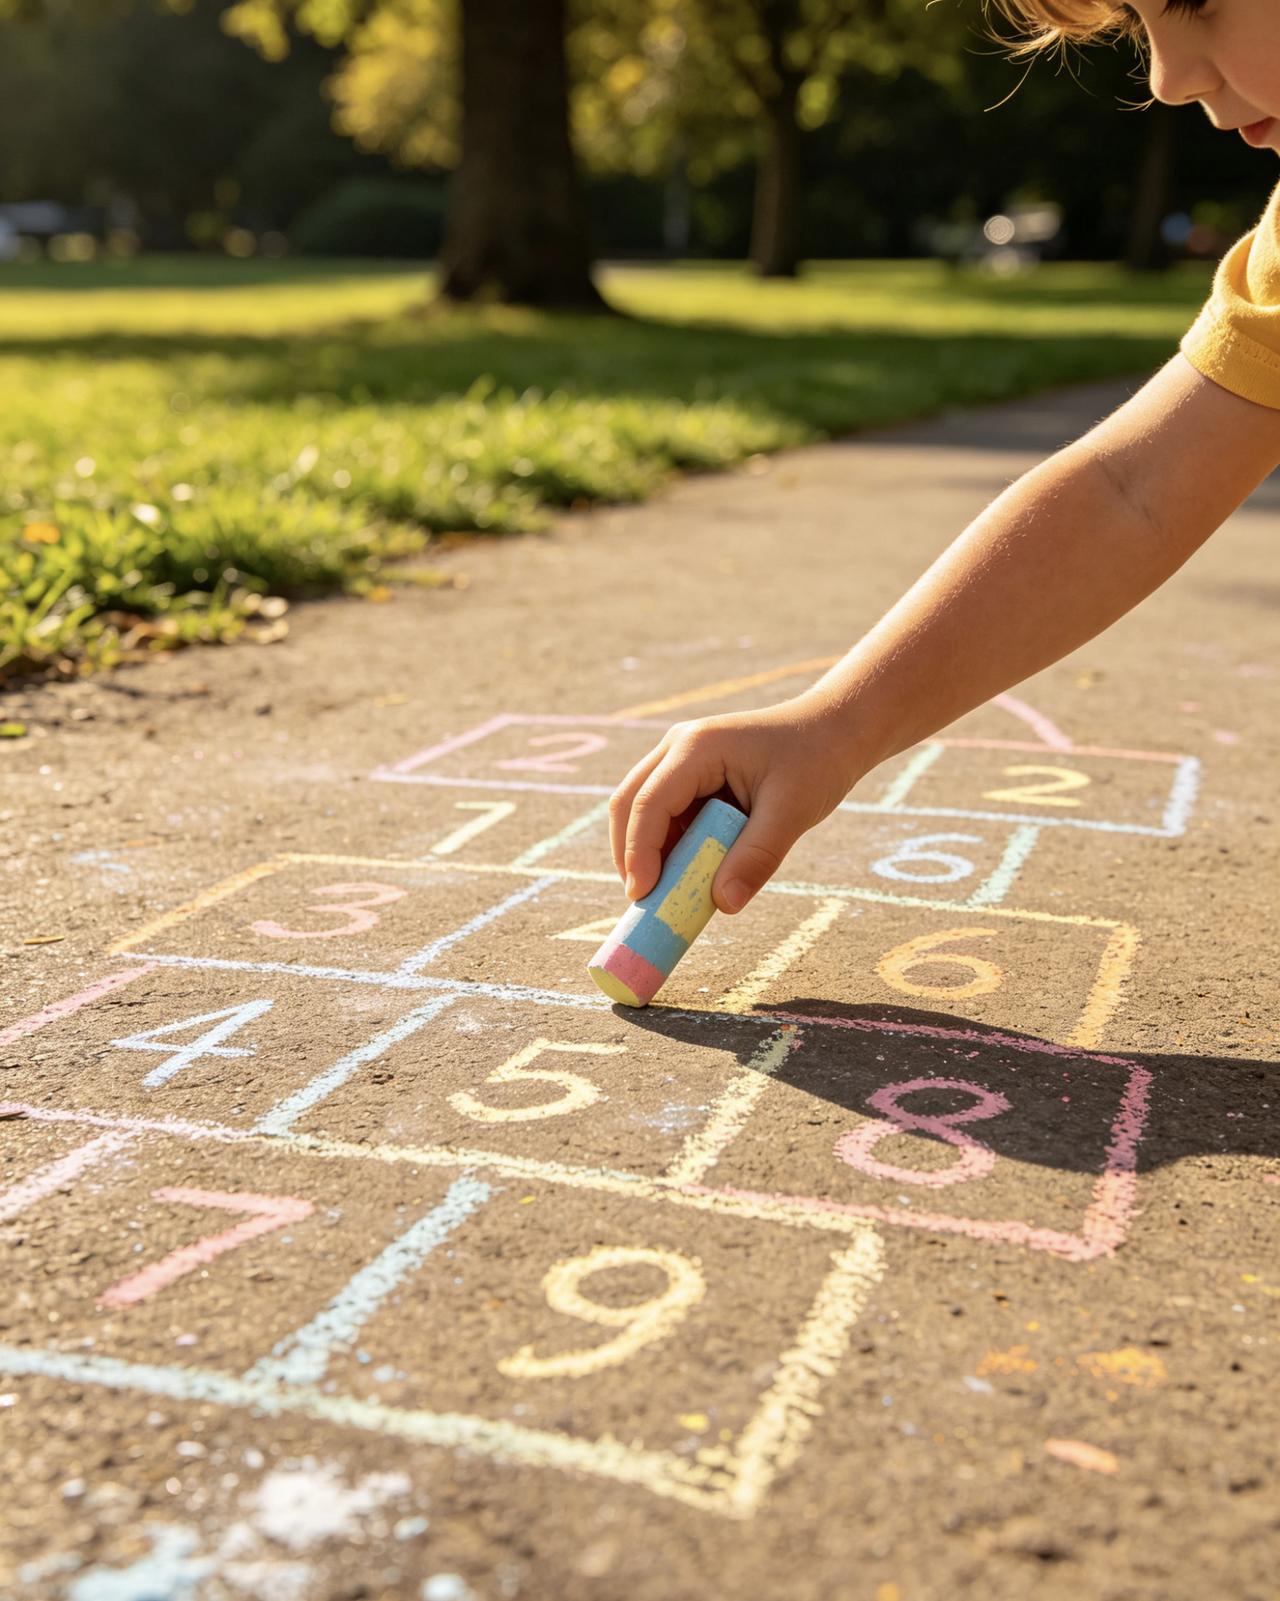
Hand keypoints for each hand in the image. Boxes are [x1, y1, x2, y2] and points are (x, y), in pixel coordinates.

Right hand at [608, 694, 863, 913]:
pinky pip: (668, 816)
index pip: (649, 802)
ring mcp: (681, 760)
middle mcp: (678, 748)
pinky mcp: (692, 777)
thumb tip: (724, 905)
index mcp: (697, 747)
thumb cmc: (816, 761)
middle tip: (643, 902)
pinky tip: (691, 874)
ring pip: (643, 812)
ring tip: (670, 894)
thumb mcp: (792, 811)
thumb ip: (757, 857)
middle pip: (630, 803)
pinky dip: (672, 847)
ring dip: (651, 853)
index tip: (642, 896)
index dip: (639, 852)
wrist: (834, 731)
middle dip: (631, 854)